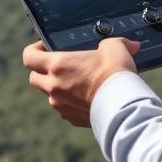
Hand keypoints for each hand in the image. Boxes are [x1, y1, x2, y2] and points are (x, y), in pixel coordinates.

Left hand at [23, 38, 139, 126]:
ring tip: (77, 82)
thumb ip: (116, 43)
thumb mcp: (115, 47)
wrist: (124, 106)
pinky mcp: (72, 119)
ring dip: (57, 89)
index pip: (28, 57)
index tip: (44, 47)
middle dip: (41, 72)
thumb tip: (132, 44)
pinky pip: (64, 109)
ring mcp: (61, 105)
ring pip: (49, 96)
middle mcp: (54, 86)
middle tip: (58, 66)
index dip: (33, 50)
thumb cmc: (115, 72)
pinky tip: (86, 98)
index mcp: (57, 65)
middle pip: (34, 78)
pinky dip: (70, 104)